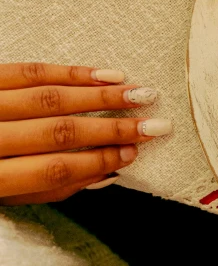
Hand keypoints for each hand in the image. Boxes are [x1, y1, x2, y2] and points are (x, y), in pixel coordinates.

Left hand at [0, 62, 168, 204]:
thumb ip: (50, 188)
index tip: (133, 154)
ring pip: (50, 98)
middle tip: (154, 125)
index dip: (99, 161)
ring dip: (102, 97)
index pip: (54, 169)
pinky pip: (32, 70)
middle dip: (113, 129)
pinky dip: (74, 72)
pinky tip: (107, 75)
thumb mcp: (5, 195)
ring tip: (141, 95)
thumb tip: (105, 171)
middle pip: (59, 132)